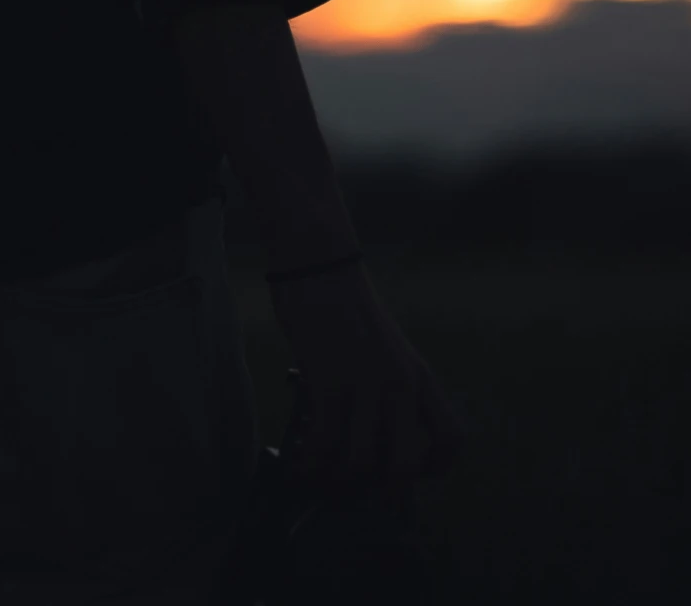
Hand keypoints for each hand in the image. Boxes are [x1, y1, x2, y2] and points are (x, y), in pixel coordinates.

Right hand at [269, 261, 466, 493]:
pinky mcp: (329, 381)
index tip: (411, 473)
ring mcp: (366, 385)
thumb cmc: (345, 303)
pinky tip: (301, 466)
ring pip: (362, 461)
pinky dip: (311, 464)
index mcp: (419, 376)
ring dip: (339, 480)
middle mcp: (400, 385)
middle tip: (362, 490)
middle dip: (383, 490)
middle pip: (407, 465)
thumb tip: (370, 433)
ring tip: (323, 477)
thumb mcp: (384, 349)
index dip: (435, 468)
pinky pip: (324, 442)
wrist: (319, 262)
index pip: (451, 438)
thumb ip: (386, 388)